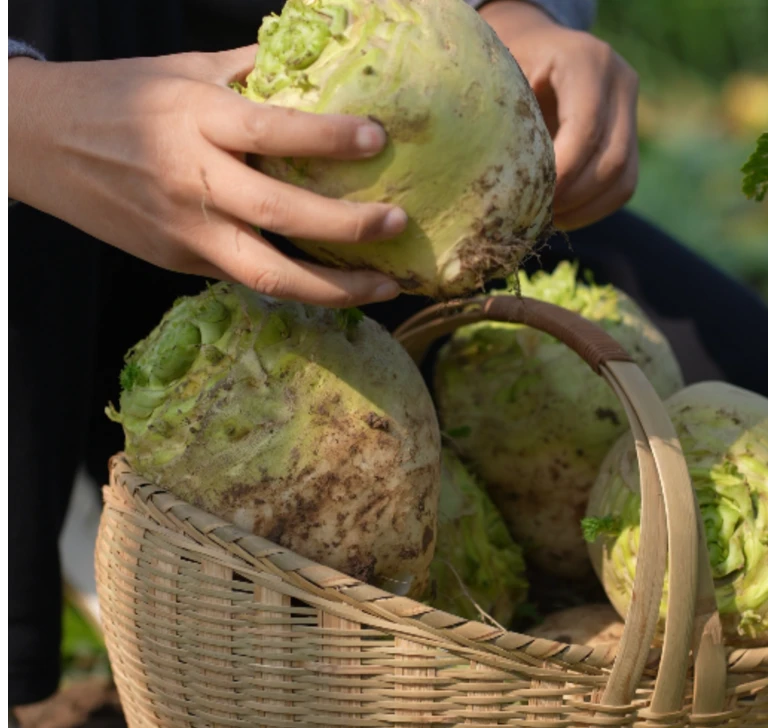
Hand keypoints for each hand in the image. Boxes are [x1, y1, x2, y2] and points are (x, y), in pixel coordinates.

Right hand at [7, 48, 406, 305]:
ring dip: (335, 288)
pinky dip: (297, 285)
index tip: (378, 137)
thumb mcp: (181, 70)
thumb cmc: (115, 98)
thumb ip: (248, 74)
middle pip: (282, 215)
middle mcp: (193, 181)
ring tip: (383, 288)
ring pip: (270, 274)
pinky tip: (336, 285)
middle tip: (398, 224)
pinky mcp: (180, 262)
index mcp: (194, 119)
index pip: (271, 130)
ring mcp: (186, 232)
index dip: (329, 136)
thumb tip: (313, 66)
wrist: (36, 143)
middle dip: (348, 226)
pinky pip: (248, 277)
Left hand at [480, 1, 638, 229]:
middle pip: (612, 159)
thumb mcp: (499, 85)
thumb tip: (500, 189)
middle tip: (534, 217)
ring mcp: (631, 109)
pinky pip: (622, 186)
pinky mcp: (631, 136)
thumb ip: (505, 124)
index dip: (562, 173)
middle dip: (572, 197)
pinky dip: (592, 209)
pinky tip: (560, 214)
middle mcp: (619, 81)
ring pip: (623, 178)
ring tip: (545, 219)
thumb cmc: (505, 70)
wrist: (531, 50)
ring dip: (583, 209)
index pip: (586, 129)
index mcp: (585, 61)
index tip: (530, 200)